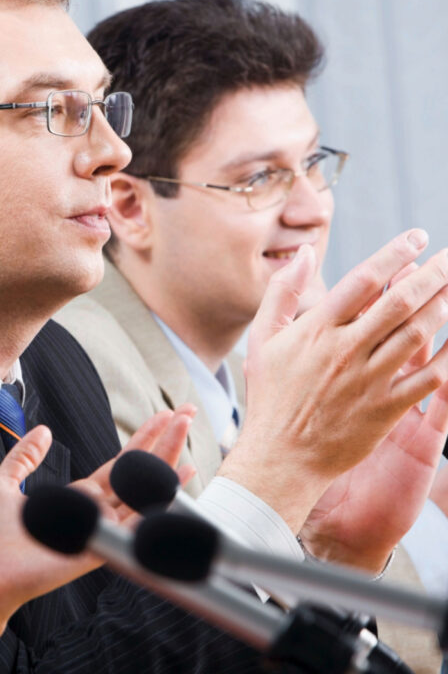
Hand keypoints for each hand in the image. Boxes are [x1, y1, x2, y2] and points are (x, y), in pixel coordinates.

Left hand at [0, 408, 192, 673]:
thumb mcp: (5, 483)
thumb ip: (25, 458)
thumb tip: (42, 431)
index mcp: (78, 499)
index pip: (119, 465)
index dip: (141, 440)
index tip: (162, 415)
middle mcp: (95, 514)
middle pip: (139, 471)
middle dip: (163, 441)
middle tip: (187, 413)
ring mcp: (99, 531)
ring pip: (141, 489)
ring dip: (165, 459)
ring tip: (185, 429)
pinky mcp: (94, 547)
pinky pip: (132, 523)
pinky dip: (155, 503)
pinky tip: (176, 484)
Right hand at [298, 262, 447, 570]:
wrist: (281, 455)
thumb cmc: (270, 395)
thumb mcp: (263, 338)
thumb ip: (282, 292)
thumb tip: (306, 254)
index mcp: (315, 330)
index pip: (362, 280)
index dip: (393, 254)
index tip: (416, 237)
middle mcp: (345, 350)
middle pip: (399, 302)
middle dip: (432, 274)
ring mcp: (368, 380)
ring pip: (417, 335)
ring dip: (443, 306)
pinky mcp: (385, 409)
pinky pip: (428, 379)